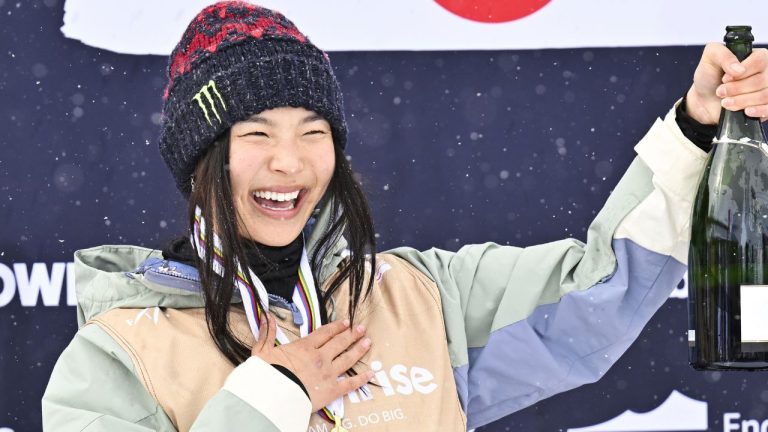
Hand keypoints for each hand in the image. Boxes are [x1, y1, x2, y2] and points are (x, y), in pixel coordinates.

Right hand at [251, 314, 372, 410]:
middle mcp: (320, 357)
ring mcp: (328, 373)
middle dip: (352, 335)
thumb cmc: (267, 375)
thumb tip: (266, 317)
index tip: (346, 322)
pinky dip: (362, 378)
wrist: (272, 397)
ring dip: (359, 350)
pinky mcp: (332, 390)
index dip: (337, 327)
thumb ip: (266, 333)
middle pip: (340, 343)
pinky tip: (371, 373)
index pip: (325, 333)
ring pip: (348, 359)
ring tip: (367, 343)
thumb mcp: (262, 351)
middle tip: (361, 329)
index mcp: (305, 347)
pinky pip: (350, 383)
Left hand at [686, 43, 767, 123]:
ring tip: (725, 102)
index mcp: (757, 56)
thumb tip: (739, 69)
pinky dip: (758, 111)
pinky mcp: (764, 105)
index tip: (725, 79)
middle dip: (736, 89)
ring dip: (741, 101)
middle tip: (720, 92)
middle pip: (761, 81)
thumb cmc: (709, 76)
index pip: (760, 61)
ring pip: (764, 95)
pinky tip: (746, 111)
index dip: (741, 72)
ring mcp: (766, 88)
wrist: (704, 99)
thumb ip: (723, 55)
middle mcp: (766, 71)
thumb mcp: (710, 57)